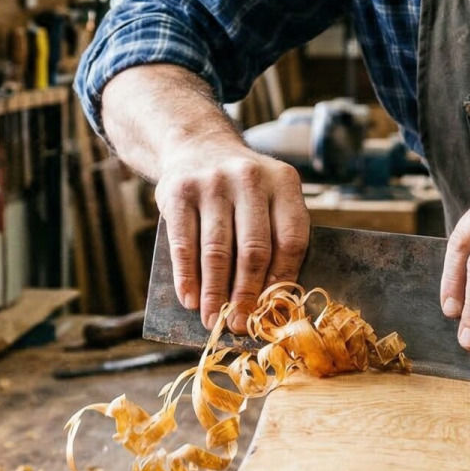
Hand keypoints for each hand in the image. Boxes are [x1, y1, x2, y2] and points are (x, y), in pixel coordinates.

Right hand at [155, 138, 309, 331]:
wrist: (198, 145)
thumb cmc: (241, 190)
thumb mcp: (269, 197)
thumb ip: (275, 238)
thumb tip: (273, 303)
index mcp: (283, 182)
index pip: (291, 239)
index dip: (282, 280)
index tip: (272, 310)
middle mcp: (249, 178)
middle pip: (253, 249)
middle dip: (247, 295)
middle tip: (240, 324)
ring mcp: (211, 183)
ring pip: (217, 251)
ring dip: (214, 293)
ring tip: (213, 319)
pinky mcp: (178, 192)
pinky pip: (183, 243)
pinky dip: (187, 277)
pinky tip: (189, 299)